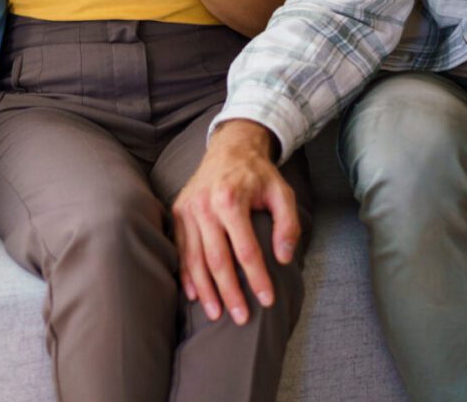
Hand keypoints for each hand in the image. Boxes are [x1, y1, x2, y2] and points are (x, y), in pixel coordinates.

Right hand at [172, 121, 300, 324]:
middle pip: (217, 259)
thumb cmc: (258, 175)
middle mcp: (205, 205)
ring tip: (217, 315)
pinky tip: (195, 295)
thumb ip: (288, 224)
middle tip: (241, 318)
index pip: (246, 249)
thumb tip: (283, 259)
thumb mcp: (283, 193)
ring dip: (206, 290)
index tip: (267, 300)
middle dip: (230, 292)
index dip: (257, 278)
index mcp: (231, 199)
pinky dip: (186, 274)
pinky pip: (181, 250)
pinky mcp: (178, 212)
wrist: (229, 149)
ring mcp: (188, 209)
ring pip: (195, 259)